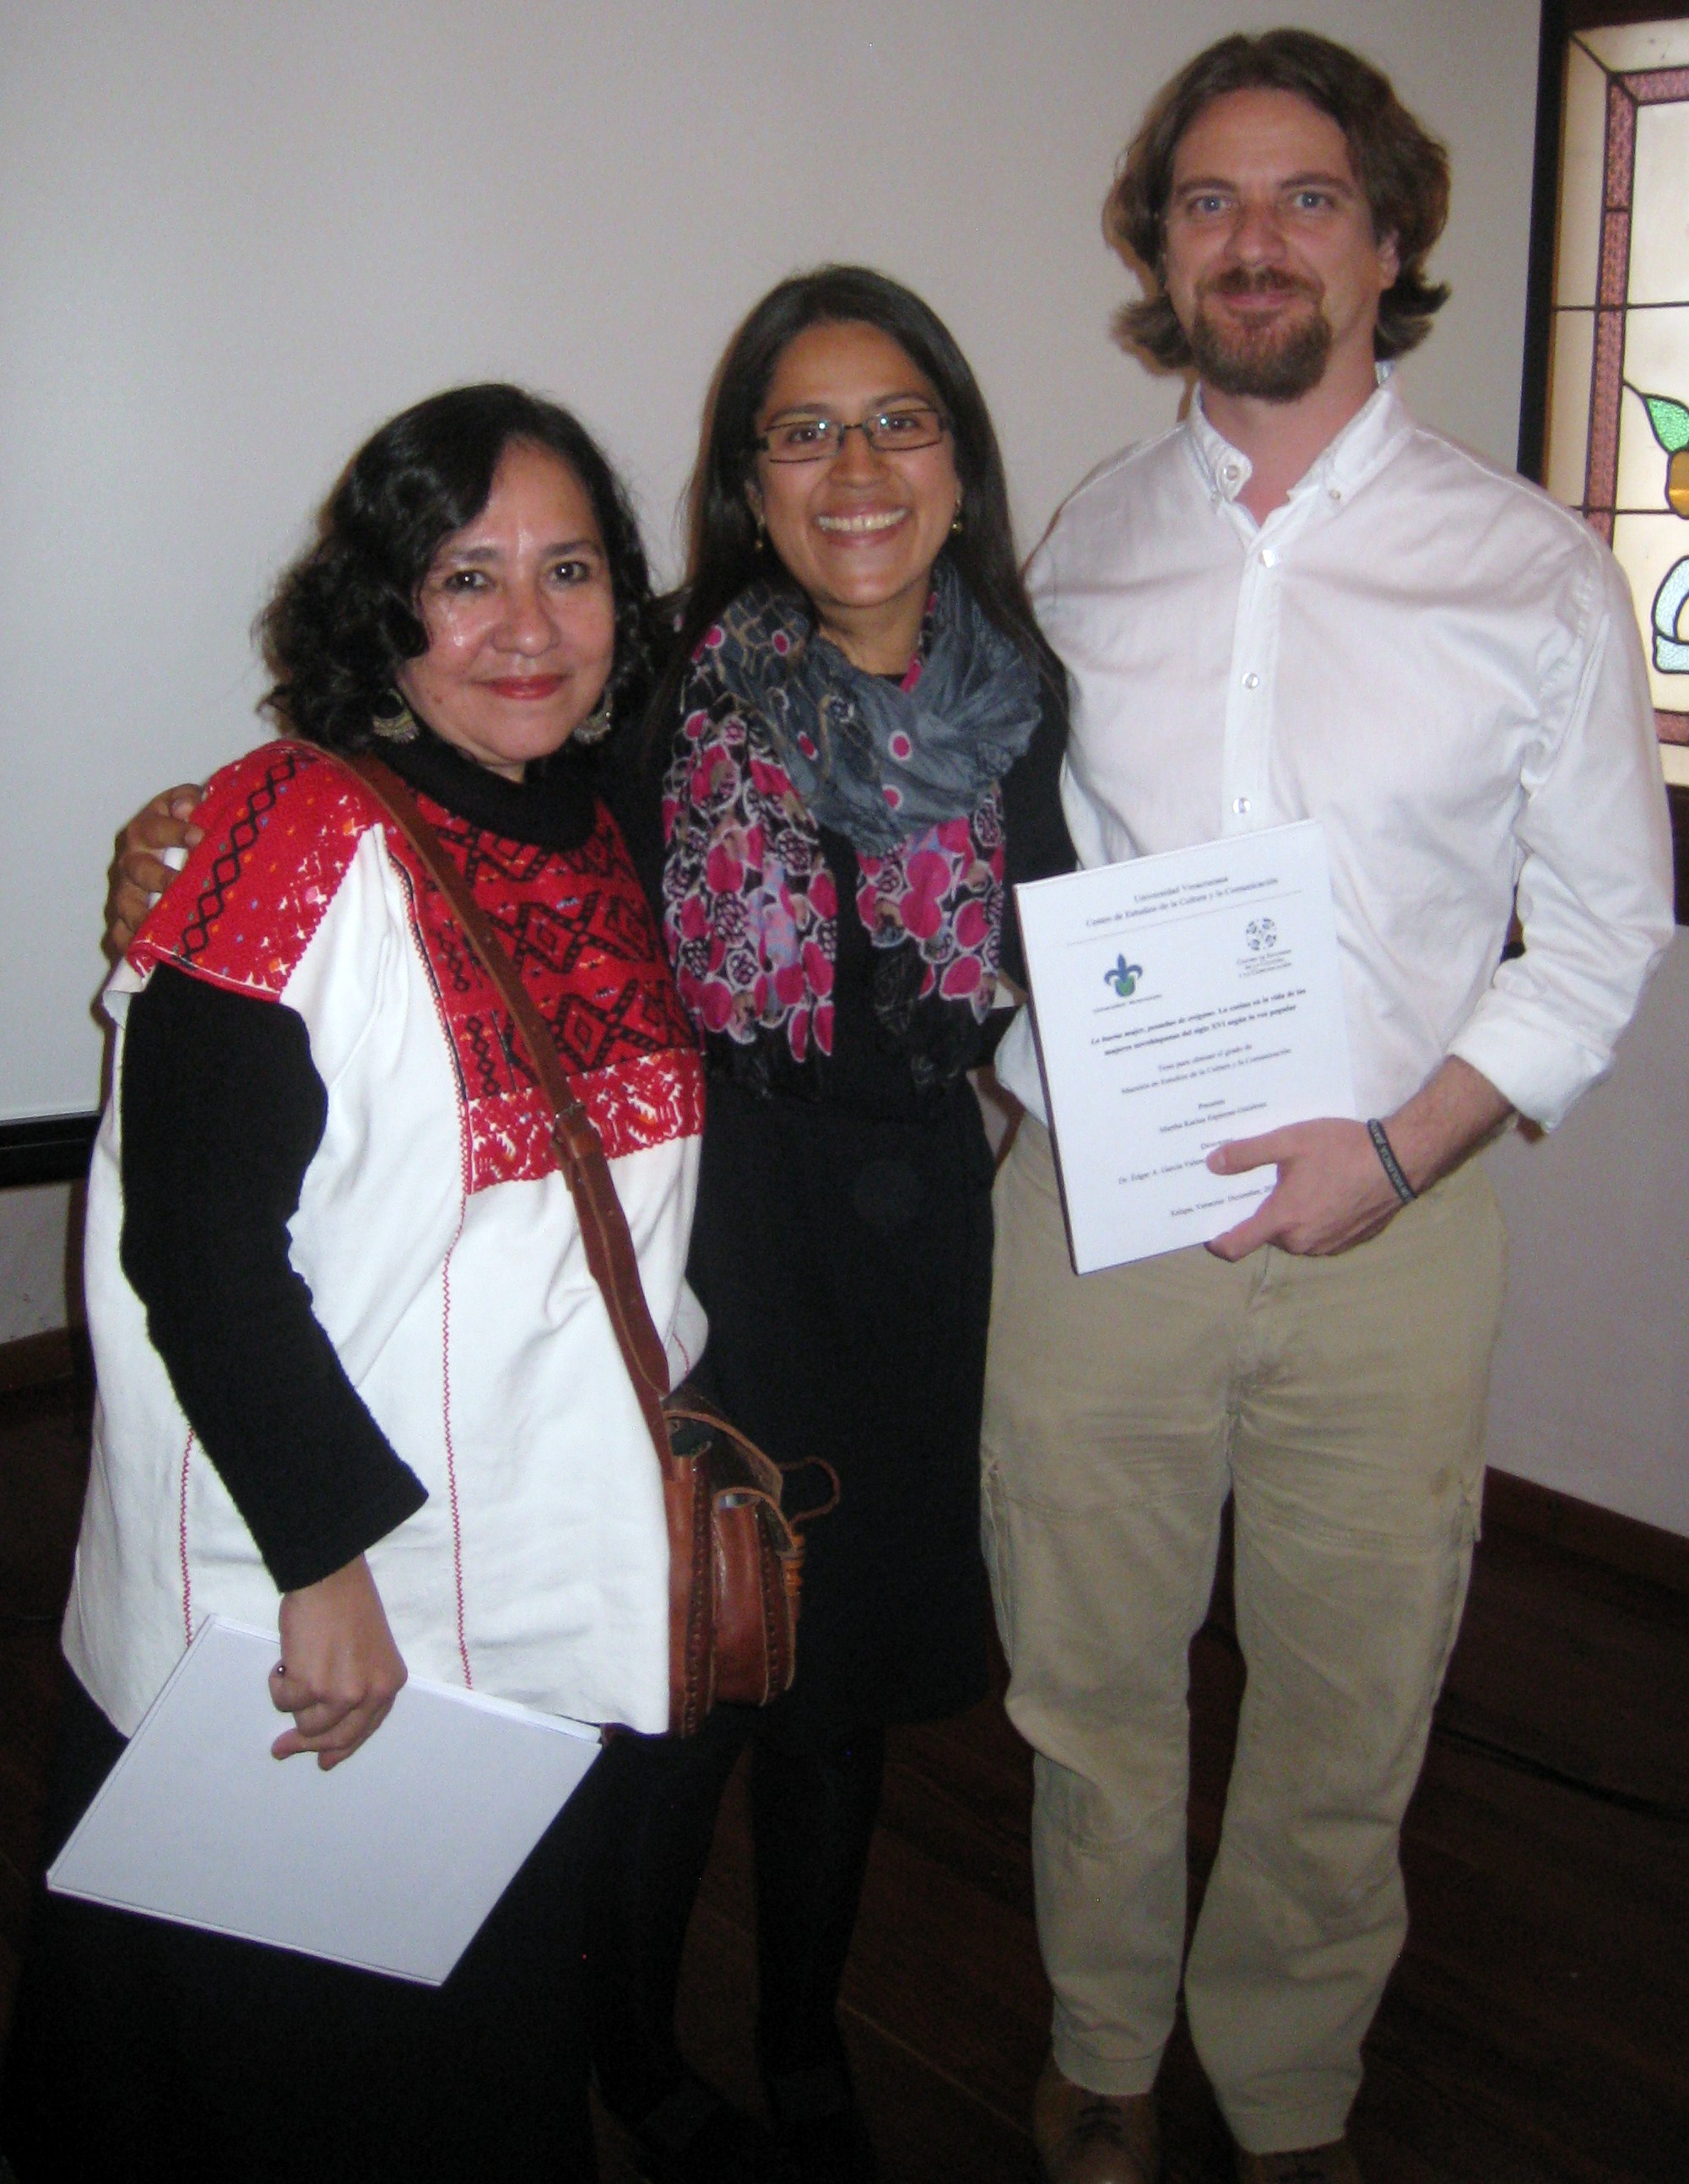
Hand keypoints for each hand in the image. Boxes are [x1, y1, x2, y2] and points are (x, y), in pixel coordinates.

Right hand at [105, 786, 203, 956]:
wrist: (184, 852)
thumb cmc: (191, 829)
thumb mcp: (190, 807)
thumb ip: (187, 800)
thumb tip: (187, 806)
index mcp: (147, 829)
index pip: (155, 827)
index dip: (175, 831)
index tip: (199, 836)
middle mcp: (132, 860)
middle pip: (137, 869)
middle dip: (160, 877)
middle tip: (182, 884)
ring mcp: (128, 891)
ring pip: (127, 905)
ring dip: (144, 916)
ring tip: (164, 927)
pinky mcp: (126, 919)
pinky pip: (122, 935)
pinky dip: (132, 945)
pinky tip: (148, 955)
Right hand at [270, 1555, 406, 1769]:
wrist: (330, 1579)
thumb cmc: (348, 1605)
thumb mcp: (371, 1651)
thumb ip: (358, 1687)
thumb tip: (327, 1728)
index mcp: (388, 1684)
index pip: (364, 1730)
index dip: (341, 1748)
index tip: (324, 1761)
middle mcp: (368, 1694)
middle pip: (333, 1738)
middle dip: (306, 1745)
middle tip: (283, 1747)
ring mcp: (339, 1693)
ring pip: (305, 1724)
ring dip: (293, 1700)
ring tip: (295, 1667)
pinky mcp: (308, 1686)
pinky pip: (283, 1701)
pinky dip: (278, 1683)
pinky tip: (286, 1659)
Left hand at [1202, 1059, 1514, 1262]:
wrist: (1400, 1160)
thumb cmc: (1343, 1149)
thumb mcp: (1289, 1142)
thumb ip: (1247, 1154)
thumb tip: (1212, 1164)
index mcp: (1282, 1220)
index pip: (1235, 1246)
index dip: (1216, 1241)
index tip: (1207, 1229)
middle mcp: (1302, 1241)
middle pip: (1266, 1235)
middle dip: (1259, 1215)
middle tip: (1258, 1186)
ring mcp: (1327, 1246)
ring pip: (1293, 1235)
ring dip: (1289, 1216)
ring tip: (1292, 1184)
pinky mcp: (1347, 1242)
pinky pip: (1317, 1235)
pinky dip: (1313, 1219)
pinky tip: (1321, 1192)